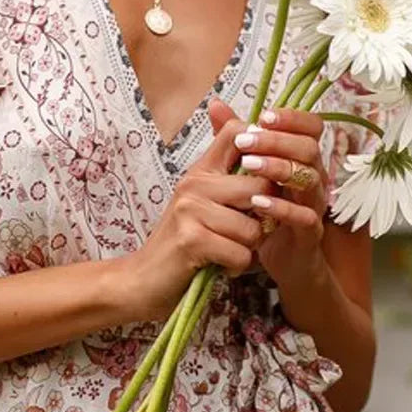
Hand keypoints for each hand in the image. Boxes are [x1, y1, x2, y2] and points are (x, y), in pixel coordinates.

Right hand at [120, 111, 276, 323]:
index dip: (264, 147)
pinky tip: (219, 265)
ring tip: (227, 251)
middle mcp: (194, 184)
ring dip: (248, 249)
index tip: (267, 176)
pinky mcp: (192, 240)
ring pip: (254, 228)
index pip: (237, 132)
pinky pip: (240, 254)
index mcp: (200, 171)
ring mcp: (191, 210)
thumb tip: (264, 153)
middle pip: (260, 186)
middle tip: (246, 232)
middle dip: (264, 217)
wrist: (144, 280)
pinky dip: (236, 267)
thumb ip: (231, 180)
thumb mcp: (204, 204)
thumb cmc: (183, 244)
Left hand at [206, 96, 326, 285]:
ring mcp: (314, 205)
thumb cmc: (266, 212)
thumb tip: (215, 105)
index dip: (293, 118)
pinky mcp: (310, 232)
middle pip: (310, 148)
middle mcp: (313, 178)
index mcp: (302, 160)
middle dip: (279, 140)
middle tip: (247, 142)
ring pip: (309, 178)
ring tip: (250, 167)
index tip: (263, 116)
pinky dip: (282, 207)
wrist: (280, 260)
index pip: (312, 127)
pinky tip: (259, 202)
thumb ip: (234, 140)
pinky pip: (304, 216)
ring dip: (279, 168)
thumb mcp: (247, 173)